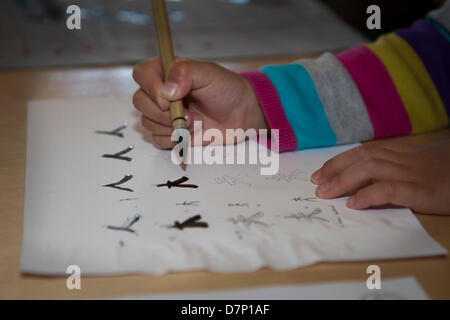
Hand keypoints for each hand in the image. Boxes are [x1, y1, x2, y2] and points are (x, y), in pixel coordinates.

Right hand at [132, 58, 266, 148]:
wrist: (241, 114)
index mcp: (166, 72)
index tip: (169, 99)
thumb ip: (185, 73)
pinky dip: (174, 139)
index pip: (141, 74)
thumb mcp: (209, 73)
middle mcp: (160, 92)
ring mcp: (163, 114)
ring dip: (171, 126)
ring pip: (147, 123)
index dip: (150, 87)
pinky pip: (157, 140)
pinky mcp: (170, 133)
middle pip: (139, 101)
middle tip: (188, 114)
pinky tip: (191, 132)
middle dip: (162, 113)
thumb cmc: (227, 89)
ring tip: (194, 121)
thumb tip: (166, 90)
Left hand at [311, 139, 449, 214]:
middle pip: (362, 157)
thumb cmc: (448, 168)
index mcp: (401, 150)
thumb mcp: (420, 162)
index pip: (363, 151)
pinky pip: (390, 189)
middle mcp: (403, 157)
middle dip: (335, 169)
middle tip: (316, 183)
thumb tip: (364, 179)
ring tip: (326, 193)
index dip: (339, 161)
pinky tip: (354, 204)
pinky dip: (369, 195)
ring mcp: (412, 172)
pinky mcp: (422, 190)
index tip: (319, 172)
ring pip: (370, 169)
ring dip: (344, 181)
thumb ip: (395, 164)